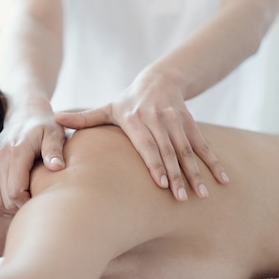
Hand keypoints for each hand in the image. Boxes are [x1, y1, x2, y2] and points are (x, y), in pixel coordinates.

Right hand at [0, 99, 65, 214]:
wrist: (24, 114)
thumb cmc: (44, 127)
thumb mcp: (55, 134)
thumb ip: (55, 151)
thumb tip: (57, 167)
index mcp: (16, 153)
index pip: (15, 192)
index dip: (27, 204)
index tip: (38, 201)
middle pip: (3, 200)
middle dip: (18, 209)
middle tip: (32, 206)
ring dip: (6, 209)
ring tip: (21, 205)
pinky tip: (9, 202)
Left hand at [55, 71, 228, 200]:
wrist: (159, 79)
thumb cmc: (126, 101)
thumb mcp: (106, 108)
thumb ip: (83, 118)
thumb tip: (55, 119)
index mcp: (136, 120)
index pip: (147, 145)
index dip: (156, 164)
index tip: (162, 184)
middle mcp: (158, 121)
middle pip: (169, 151)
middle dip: (178, 175)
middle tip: (182, 199)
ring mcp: (177, 122)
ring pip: (189, 150)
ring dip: (198, 173)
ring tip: (204, 194)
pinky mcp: (191, 124)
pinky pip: (203, 145)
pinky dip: (214, 162)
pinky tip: (223, 180)